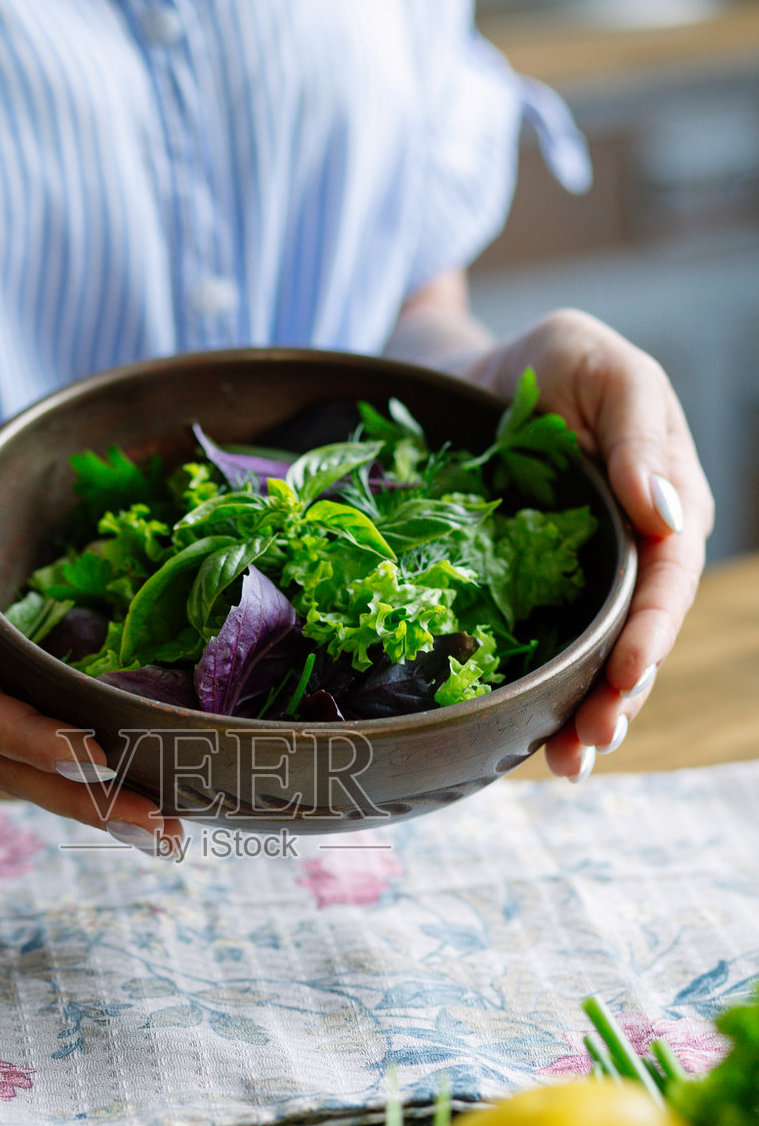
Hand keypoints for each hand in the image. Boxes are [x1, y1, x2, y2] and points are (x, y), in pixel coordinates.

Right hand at [0, 392, 181, 851]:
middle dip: (82, 800)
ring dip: (97, 800)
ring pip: (31, 760)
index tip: (94, 759)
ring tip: (168, 829)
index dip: (31, 739)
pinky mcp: (8, 664)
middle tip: (162, 830)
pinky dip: (96, 759)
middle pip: (7, 760)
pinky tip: (152, 772)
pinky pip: (50, 721)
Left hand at [462, 309, 713, 778]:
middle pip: (637, 636)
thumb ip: (637, 431)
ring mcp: (581, 583)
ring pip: (596, 660)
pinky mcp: (533, 601)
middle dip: (621, 693)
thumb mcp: (593, 363)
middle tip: (595, 738)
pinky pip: (544, 656)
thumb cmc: (538, 362)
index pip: (669, 577)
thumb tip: (668, 514)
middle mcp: (629, 553)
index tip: (628, 670)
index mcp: (662, 500)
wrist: (456, 377)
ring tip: (570, 762)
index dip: (653, 629)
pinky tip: (537, 752)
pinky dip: (543, 705)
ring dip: (588, 716)